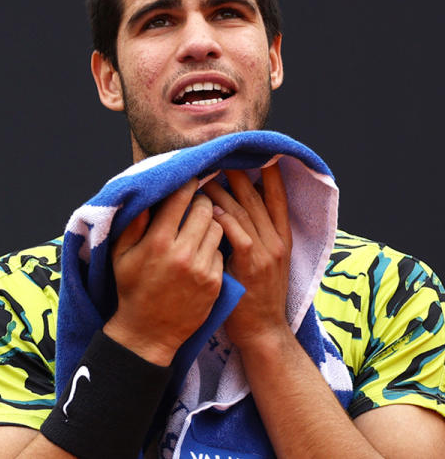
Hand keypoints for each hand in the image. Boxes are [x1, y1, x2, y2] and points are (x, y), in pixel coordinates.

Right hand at [103, 179, 224, 365]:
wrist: (149, 332)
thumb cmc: (132, 290)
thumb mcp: (120, 255)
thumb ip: (133, 224)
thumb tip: (146, 196)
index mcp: (158, 242)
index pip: (181, 199)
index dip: (187, 184)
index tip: (189, 180)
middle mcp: (183, 253)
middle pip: (205, 209)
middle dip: (201, 202)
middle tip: (195, 203)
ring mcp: (202, 268)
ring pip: (218, 228)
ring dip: (210, 223)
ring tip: (198, 228)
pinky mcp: (215, 282)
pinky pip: (221, 251)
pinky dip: (212, 248)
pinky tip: (201, 252)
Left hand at [202, 165, 291, 349]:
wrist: (262, 332)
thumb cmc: (252, 297)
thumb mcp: (258, 263)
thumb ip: (249, 237)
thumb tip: (227, 211)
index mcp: (281, 238)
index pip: (277, 197)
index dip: (268, 173)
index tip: (254, 152)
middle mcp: (277, 241)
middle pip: (257, 196)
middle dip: (238, 173)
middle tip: (219, 154)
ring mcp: (267, 252)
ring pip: (243, 210)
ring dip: (222, 191)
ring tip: (203, 175)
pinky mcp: (252, 264)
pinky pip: (237, 233)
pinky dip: (223, 218)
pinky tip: (208, 208)